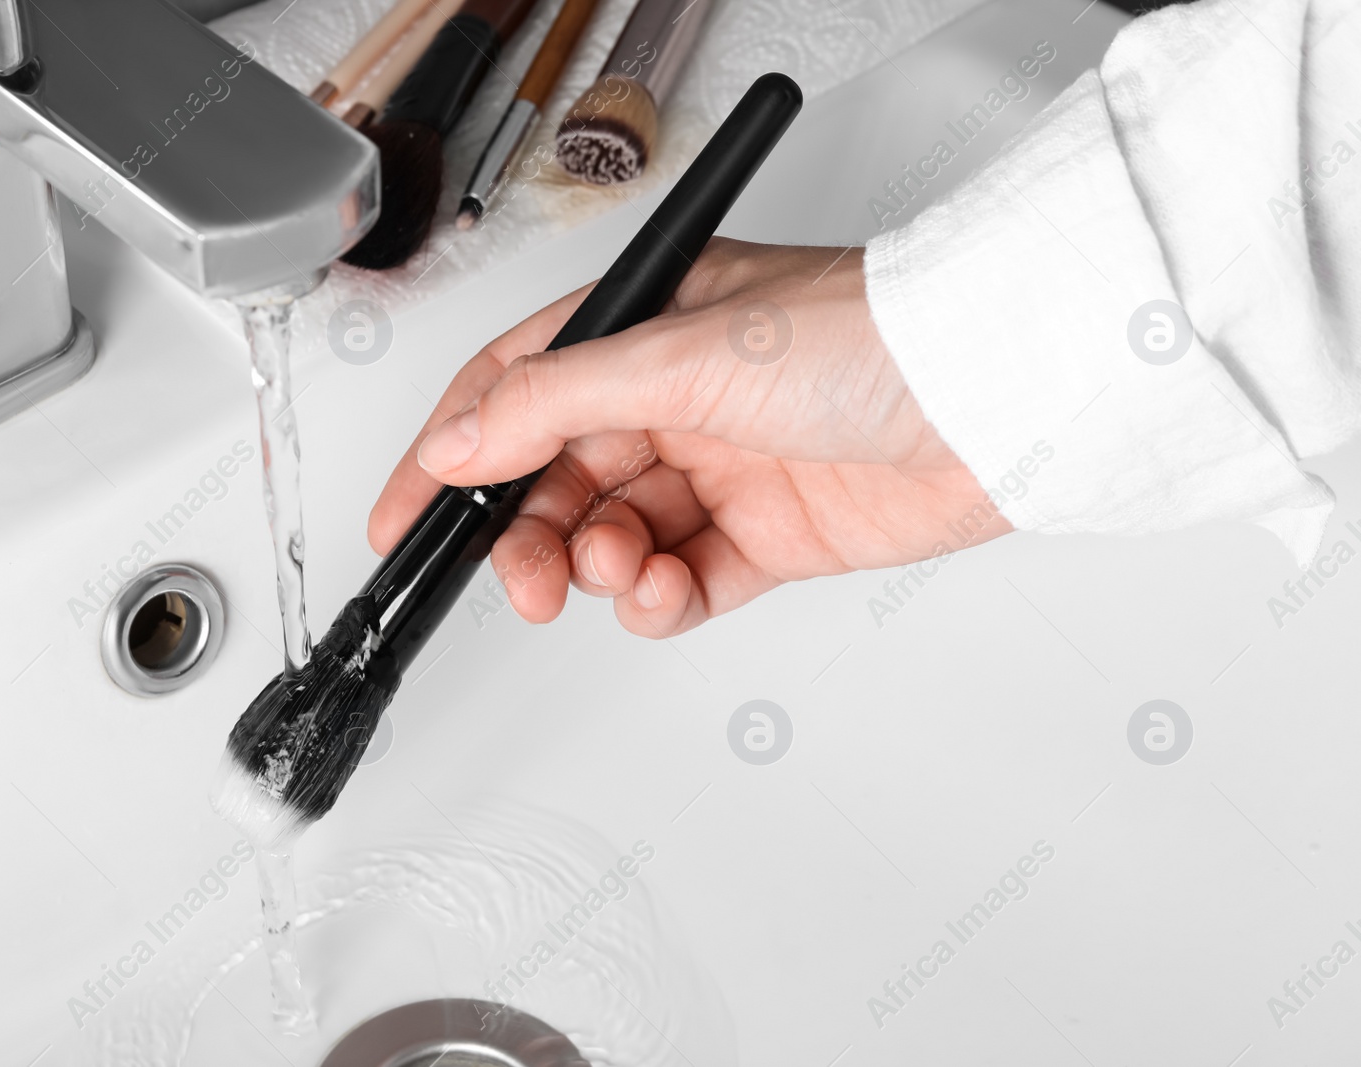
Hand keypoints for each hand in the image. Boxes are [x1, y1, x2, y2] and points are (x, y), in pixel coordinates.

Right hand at [368, 239, 1007, 637]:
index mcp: (641, 331)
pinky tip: (674, 588)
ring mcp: (718, 469)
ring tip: (628, 567)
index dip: (448, 456)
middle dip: (532, 536)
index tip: (403, 519)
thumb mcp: (679, 355)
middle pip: (556, 482)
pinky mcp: (765, 536)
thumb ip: (552, 402)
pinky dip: (665, 601)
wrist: (992, 399)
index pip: (511, 392)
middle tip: (531, 579)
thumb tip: (456, 440)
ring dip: (603, 567)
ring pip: (613, 539)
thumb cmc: (862, 336)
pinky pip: (683, 585)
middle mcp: (673, 398)